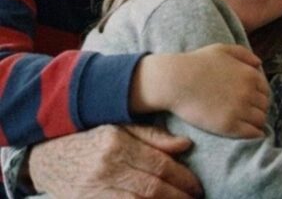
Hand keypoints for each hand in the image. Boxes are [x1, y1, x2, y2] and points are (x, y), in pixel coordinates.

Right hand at [28, 124, 201, 197]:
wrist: (46, 158)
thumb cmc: (91, 139)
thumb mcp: (119, 127)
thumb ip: (153, 136)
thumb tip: (186, 145)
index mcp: (117, 143)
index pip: (160, 165)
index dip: (183, 178)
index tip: (197, 186)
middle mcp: (105, 168)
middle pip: (151, 188)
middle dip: (178, 197)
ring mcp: (94, 190)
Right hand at [133, 44, 269, 137]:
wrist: (174, 81)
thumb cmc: (196, 63)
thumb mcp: (222, 50)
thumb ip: (243, 54)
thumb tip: (259, 64)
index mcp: (250, 75)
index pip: (266, 90)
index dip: (259, 96)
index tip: (250, 101)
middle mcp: (249, 92)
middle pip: (264, 106)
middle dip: (258, 109)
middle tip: (248, 114)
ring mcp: (240, 109)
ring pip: (260, 120)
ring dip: (256, 122)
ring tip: (247, 124)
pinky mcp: (229, 125)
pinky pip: (252, 133)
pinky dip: (254, 133)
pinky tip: (248, 133)